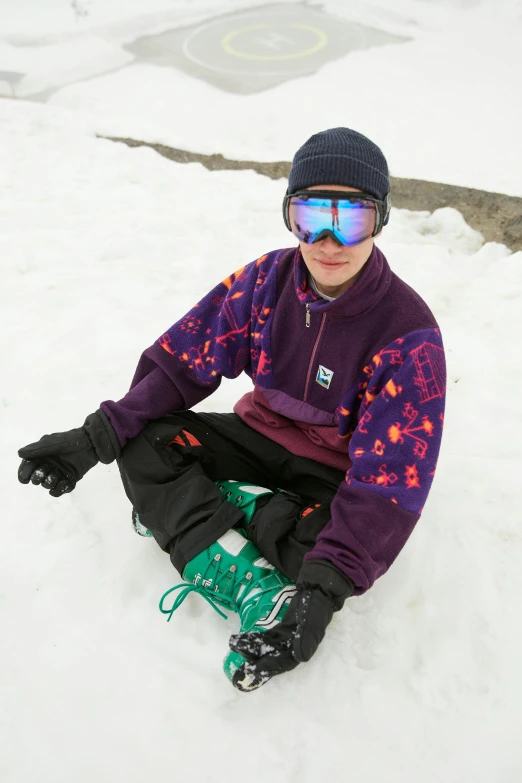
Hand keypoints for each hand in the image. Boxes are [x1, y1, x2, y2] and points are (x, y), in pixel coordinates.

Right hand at [17, 409, 119, 496]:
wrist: (90, 443)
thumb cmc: (70, 440)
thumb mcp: (52, 442)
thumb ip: (36, 449)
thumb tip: (19, 454)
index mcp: (41, 456)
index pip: (27, 468)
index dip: (24, 474)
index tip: (25, 478)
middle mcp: (48, 465)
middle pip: (36, 478)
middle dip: (38, 478)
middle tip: (45, 471)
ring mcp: (59, 473)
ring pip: (47, 485)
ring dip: (49, 483)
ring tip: (56, 475)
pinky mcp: (69, 479)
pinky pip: (60, 489)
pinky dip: (60, 489)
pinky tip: (63, 482)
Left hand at [229, 560, 353, 691]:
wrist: (318, 591)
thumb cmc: (316, 606)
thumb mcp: (314, 621)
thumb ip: (308, 637)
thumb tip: (301, 658)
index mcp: (303, 648)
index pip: (284, 662)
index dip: (268, 667)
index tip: (252, 669)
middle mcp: (293, 648)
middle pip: (272, 658)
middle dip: (255, 663)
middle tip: (237, 668)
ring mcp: (286, 639)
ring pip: (266, 648)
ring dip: (251, 649)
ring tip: (234, 645)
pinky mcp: (281, 631)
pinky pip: (266, 638)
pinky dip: (255, 640)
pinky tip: (241, 639)